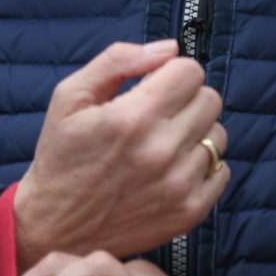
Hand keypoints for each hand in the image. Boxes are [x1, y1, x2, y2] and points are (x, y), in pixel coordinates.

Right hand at [12, 41, 228, 274]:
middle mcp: (160, 152)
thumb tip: (169, 48)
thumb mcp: (70, 96)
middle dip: (186, 98)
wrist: (53, 227)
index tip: (154, 86)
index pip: (191, 72)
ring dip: (195, 133)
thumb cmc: (61, 156)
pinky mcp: (188, 213)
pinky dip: (204, 166)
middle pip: (210, 99)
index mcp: (132, 118)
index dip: (171, 72)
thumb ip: (118, 60)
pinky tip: (173, 169)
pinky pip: (222, 172)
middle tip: (158, 114)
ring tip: (163, 143)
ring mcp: (178, 185)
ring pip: (218, 135)